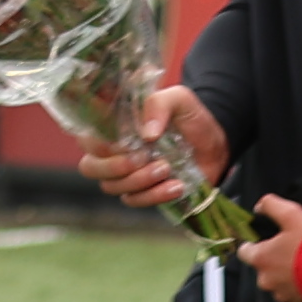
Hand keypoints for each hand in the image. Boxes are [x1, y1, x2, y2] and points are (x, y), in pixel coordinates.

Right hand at [81, 79, 225, 205]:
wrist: (216, 144)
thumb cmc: (190, 119)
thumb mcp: (178, 100)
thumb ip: (159, 105)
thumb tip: (147, 133)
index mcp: (112, 128)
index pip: (86, 138)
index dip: (97, 144)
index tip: (122, 144)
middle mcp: (112, 153)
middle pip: (90, 167)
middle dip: (113, 167)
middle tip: (142, 158)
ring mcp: (126, 175)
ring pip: (111, 186)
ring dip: (139, 180)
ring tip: (167, 168)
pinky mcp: (143, 192)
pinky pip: (135, 201)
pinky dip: (155, 196)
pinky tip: (177, 186)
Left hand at [241, 192, 301, 301]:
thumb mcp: (293, 214)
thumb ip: (271, 206)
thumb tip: (259, 207)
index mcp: (261, 258)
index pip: (244, 252)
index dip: (254, 244)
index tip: (267, 240)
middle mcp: (266, 280)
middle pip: (263, 269)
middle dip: (274, 261)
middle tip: (294, 251)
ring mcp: (284, 295)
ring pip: (279, 284)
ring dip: (289, 276)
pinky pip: (296, 296)